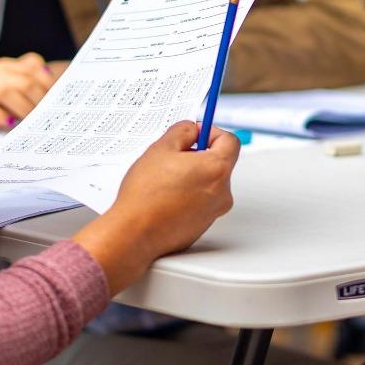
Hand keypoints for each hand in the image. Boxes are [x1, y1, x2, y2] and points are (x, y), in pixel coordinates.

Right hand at [0, 54, 58, 126]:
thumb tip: (53, 96)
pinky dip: (0, 116)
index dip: (48, 81)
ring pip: (5, 91)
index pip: (33, 64)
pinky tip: (9, 122)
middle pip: (23, 80)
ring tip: (29, 120)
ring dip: (22, 108)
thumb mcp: (3, 83)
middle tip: (45, 115)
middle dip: (38, 99)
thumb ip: (25, 82)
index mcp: (4, 66)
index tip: (57, 98)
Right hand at [72, 122, 239, 292]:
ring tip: (164, 180)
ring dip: (192, 177)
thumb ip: (182, 132)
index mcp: (217, 169)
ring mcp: (214, 212)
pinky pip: (201, 202)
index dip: (212, 133)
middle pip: (219, 163)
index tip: (196, 134)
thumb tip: (192, 131)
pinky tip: (165, 198)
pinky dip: (188, 196)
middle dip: (199, 156)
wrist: (134, 233)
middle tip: (173, 157)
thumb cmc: (146, 194)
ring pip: (208, 183)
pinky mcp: (202, 226)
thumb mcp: (161, 148)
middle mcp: (223, 192)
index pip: (230, 141)